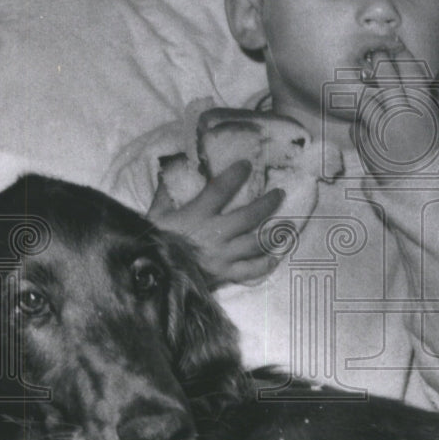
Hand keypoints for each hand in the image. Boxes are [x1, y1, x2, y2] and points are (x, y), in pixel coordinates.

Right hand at [147, 160, 284, 286]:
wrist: (151, 277)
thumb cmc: (153, 241)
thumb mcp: (156, 213)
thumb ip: (167, 189)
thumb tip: (173, 162)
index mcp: (197, 215)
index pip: (220, 190)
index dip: (235, 176)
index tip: (247, 165)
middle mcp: (214, 235)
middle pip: (249, 216)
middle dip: (267, 203)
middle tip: (279, 193)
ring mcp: (222, 256)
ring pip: (255, 243)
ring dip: (274, 233)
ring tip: (288, 226)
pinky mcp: (224, 274)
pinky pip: (250, 270)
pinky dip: (265, 264)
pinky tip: (275, 257)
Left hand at [353, 47, 438, 178]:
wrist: (433, 214)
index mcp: (425, 112)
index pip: (412, 74)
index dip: (403, 57)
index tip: (398, 46)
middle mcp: (401, 119)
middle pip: (384, 81)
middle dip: (379, 63)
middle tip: (374, 52)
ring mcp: (382, 137)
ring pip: (367, 103)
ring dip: (366, 91)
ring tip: (364, 82)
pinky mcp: (369, 157)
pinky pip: (360, 133)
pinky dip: (361, 125)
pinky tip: (362, 122)